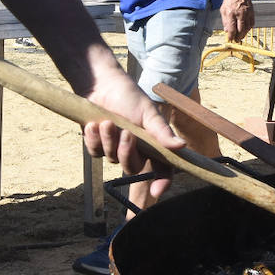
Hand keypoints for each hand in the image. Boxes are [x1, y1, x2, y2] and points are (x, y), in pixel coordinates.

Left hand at [83, 70, 183, 202]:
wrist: (101, 84)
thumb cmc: (128, 96)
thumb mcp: (148, 113)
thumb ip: (162, 132)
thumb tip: (181, 146)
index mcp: (151, 143)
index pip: (161, 168)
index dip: (161, 181)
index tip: (156, 190)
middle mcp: (134, 149)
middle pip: (132, 167)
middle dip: (127, 152)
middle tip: (126, 133)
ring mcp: (114, 148)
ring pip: (112, 159)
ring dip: (109, 140)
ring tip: (107, 121)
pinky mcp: (97, 144)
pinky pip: (95, 152)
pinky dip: (94, 139)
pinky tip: (93, 124)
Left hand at [220, 0, 254, 42]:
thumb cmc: (230, 0)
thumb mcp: (223, 10)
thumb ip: (225, 21)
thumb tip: (227, 31)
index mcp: (231, 13)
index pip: (232, 29)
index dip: (231, 36)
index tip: (230, 39)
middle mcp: (240, 14)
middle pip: (241, 30)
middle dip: (238, 37)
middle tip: (236, 40)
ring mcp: (247, 13)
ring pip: (247, 28)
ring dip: (244, 34)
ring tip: (240, 36)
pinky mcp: (252, 12)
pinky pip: (252, 23)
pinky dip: (248, 28)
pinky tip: (245, 30)